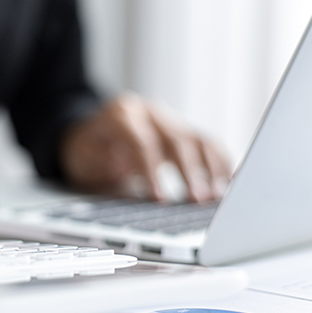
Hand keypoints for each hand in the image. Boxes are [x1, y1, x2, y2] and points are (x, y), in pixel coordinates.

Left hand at [60, 93, 231, 201]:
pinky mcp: (179, 130)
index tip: (160, 199)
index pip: (143, 142)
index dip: (153, 171)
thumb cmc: (86, 151)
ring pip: (197, 138)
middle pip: (176, 138)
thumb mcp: (84, 159)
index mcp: (121, 115)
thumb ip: (104, 165)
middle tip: (197, 200)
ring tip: (217, 196)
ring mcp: (166, 119)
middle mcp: (148, 112)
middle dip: (190, 171)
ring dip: (211, 168)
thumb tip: (130, 174)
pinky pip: (205, 143)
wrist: (87, 134)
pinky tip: (227, 182)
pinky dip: (218, 162)